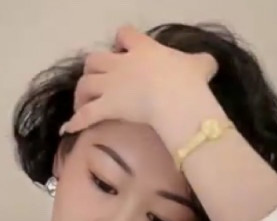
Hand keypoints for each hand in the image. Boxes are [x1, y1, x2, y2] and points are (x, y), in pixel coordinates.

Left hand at [59, 25, 217, 135]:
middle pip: (95, 59)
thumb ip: (201, 62)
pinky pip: (85, 115)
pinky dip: (74, 122)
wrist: (176, 98)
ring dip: (81, 92)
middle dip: (94, 68)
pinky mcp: (107, 107)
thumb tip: (210, 64)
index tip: (124, 49)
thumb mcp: (201, 65)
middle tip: (98, 80)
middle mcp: (121, 64)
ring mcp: (112, 85)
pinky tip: (67, 129)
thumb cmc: (189, 81)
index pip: (124, 35)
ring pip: (85, 83)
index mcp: (142, 49)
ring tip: (81, 103)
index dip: (122, 41)